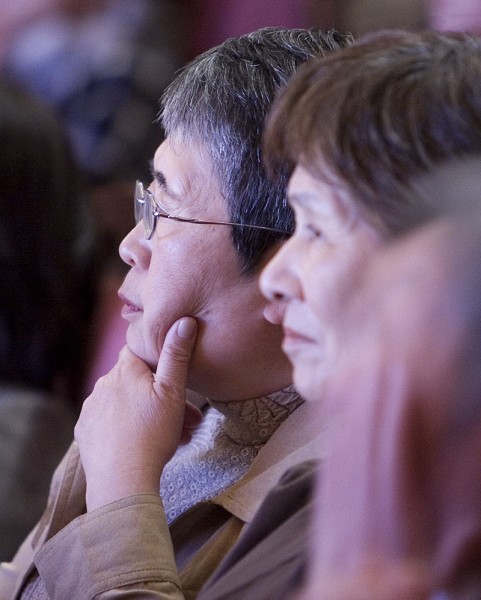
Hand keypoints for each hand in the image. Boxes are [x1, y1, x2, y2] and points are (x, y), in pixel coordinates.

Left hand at [75, 317, 201, 510]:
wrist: (123, 481)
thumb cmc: (152, 434)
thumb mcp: (173, 393)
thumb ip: (177, 355)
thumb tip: (184, 320)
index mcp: (124, 370)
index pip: (137, 350)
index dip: (155, 360)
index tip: (170, 377)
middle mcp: (103, 384)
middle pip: (134, 381)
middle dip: (158, 395)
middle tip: (187, 419)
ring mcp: (91, 409)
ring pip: (123, 403)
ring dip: (145, 413)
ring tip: (172, 437)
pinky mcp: (85, 431)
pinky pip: (108, 421)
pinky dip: (125, 428)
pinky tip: (142, 443)